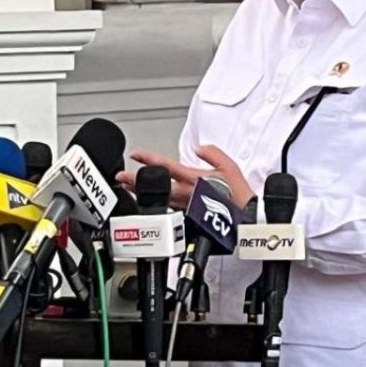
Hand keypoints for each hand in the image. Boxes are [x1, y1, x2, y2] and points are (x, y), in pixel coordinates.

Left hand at [115, 145, 255, 210]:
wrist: (245, 218)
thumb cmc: (239, 194)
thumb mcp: (229, 165)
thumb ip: (212, 153)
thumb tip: (199, 148)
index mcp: (194, 178)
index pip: (167, 166)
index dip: (149, 159)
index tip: (135, 154)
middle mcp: (186, 192)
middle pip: (156, 184)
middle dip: (136, 180)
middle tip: (120, 176)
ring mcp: (185, 206)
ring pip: (158, 196)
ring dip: (142, 192)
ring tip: (128, 186)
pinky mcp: (187, 216)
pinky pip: (168, 207)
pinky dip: (157, 201)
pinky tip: (149, 200)